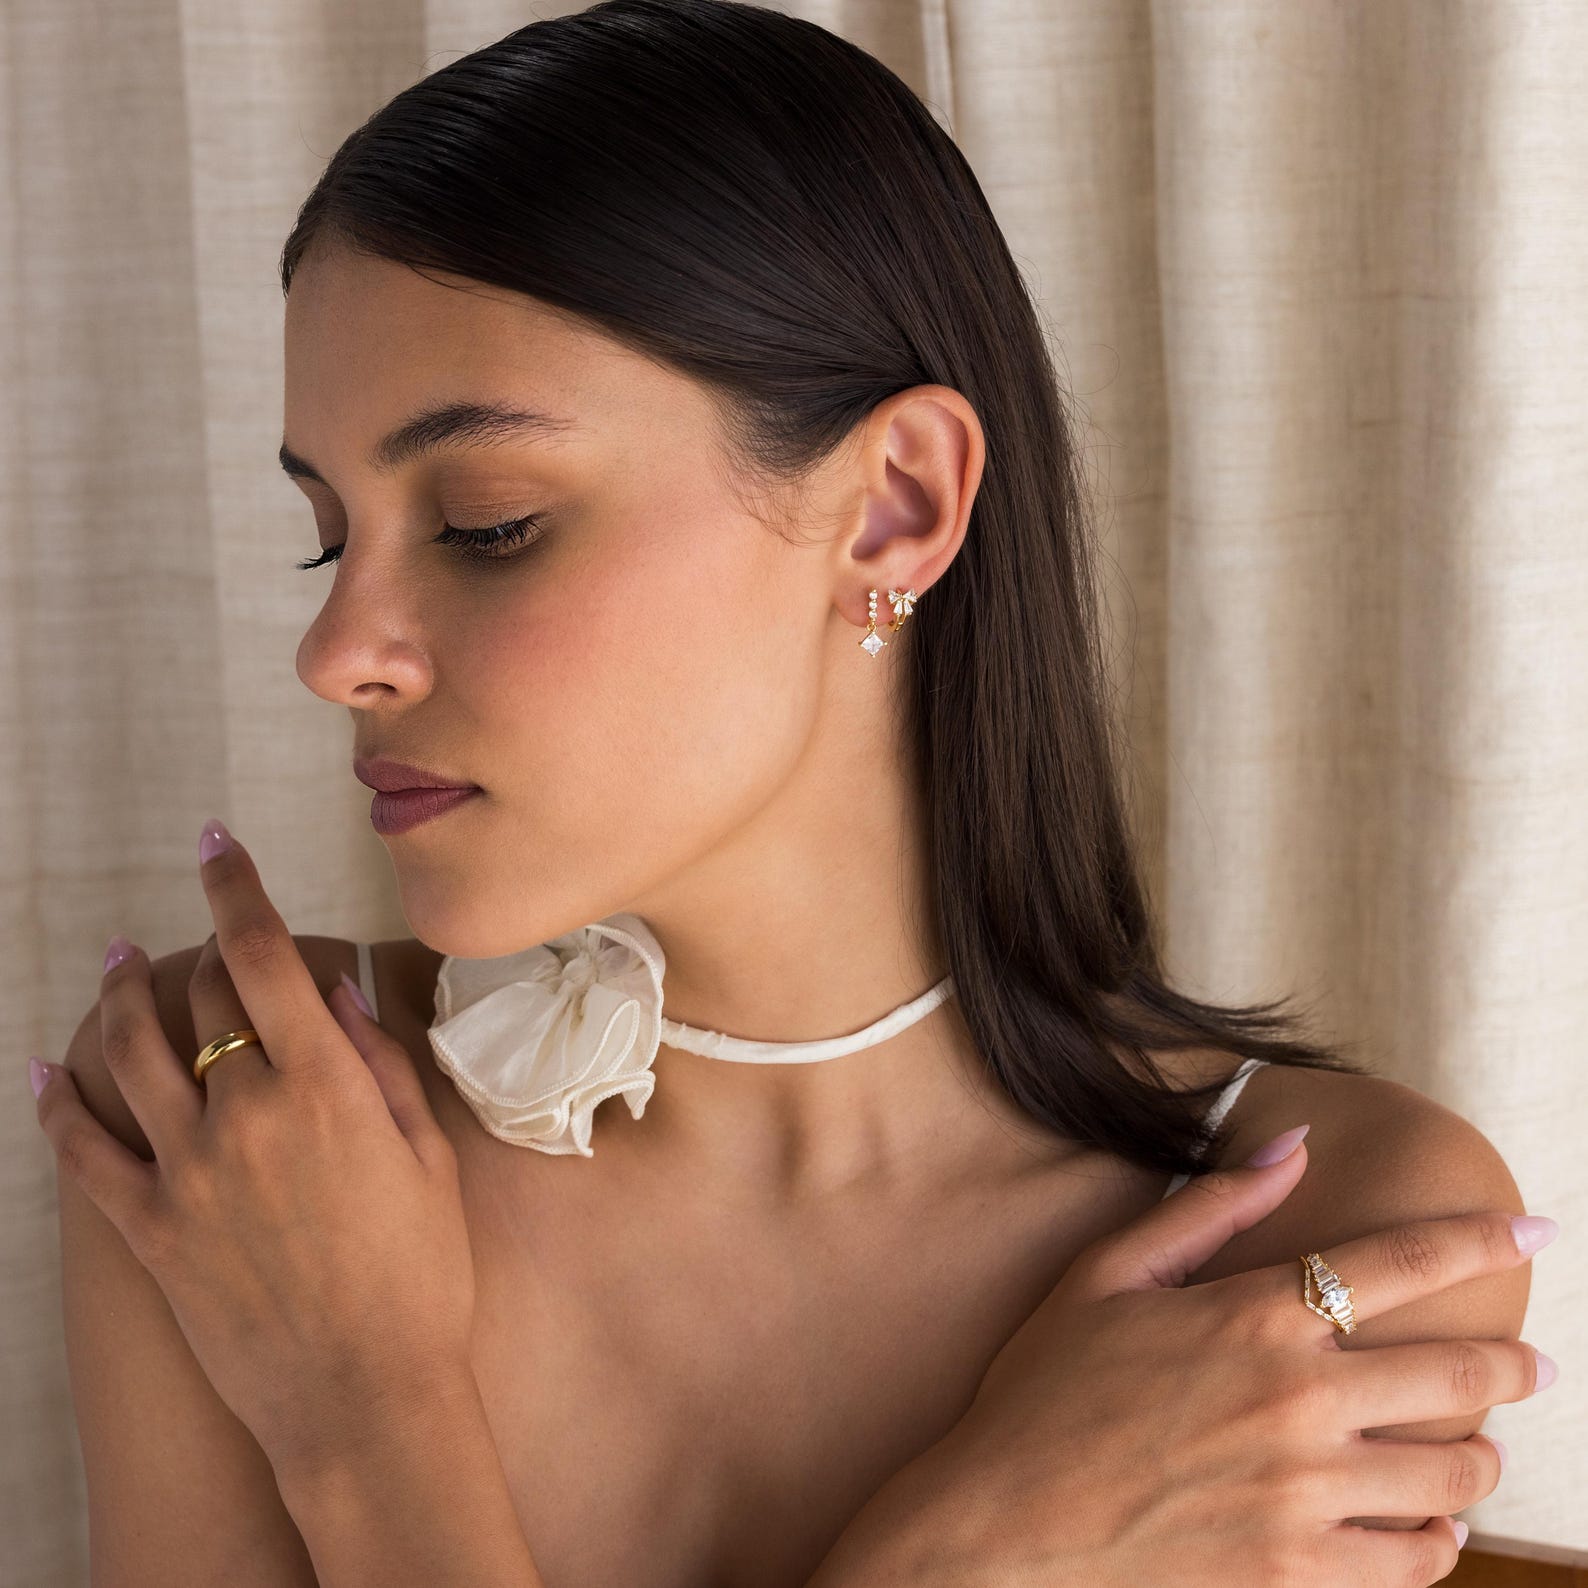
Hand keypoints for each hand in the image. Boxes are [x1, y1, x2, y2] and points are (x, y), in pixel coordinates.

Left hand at [31, 818, 474, 1482]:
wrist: (367, 1393)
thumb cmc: (421, 1272)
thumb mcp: (426, 1154)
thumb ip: (379, 1063)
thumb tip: (335, 993)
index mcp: (324, 1085)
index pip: (260, 954)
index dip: (235, 885)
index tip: (217, 842)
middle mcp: (245, 1113)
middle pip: (198, 995)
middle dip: (200, 948)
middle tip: (206, 936)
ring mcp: (188, 1173)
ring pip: (127, 1055)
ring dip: (114, 998)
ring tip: (111, 966)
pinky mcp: (150, 1232)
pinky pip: (84, 1154)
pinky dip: (56, 1106)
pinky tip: (44, 1073)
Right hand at [811, 1135, 1550, 1587]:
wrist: (1005, 1523)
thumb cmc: (1045, 1390)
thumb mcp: (1107, 1274)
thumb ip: (1210, 1208)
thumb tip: (1294, 1145)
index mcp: (1254, 1317)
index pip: (1403, 1262)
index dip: (1481, 1238)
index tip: (1537, 1231)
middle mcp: (1299, 1400)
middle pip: (1458, 1375)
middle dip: (1514, 1365)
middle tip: (1535, 1364)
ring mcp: (1306, 1493)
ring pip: (1452, 1474)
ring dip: (1481, 1455)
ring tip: (1478, 1447)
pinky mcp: (1298, 1570)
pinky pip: (1414, 1561)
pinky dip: (1442, 1540)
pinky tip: (1435, 1526)